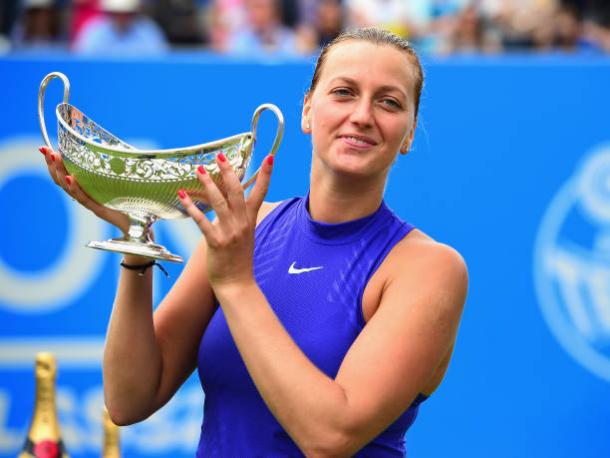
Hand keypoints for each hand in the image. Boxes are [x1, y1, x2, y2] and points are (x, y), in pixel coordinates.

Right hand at [39, 146, 129, 235]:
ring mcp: (89, 203)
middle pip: (61, 181)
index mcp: (85, 188)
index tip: (45, 148)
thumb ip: (112, 164)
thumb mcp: (118, 178)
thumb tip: (109, 144)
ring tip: (55, 158)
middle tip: (46, 151)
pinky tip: (70, 178)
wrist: (139, 220)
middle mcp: (84, 195)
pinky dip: (75, 188)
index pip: (64, 174)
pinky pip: (83, 198)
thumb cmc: (129, 197)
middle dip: (52, 165)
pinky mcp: (98, 209)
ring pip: (69, 188)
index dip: (53, 163)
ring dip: (60, 172)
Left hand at [177, 152, 273, 288]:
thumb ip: (238, 218)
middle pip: (237, 192)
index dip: (265, 175)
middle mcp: (242, 223)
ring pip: (219, 202)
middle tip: (220, 156)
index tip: (270, 158)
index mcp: (250, 220)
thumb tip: (227, 204)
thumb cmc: (239, 260)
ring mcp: (230, 232)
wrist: (237, 284)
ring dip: (208, 184)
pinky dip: (193, 208)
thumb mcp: (245, 235)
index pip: (260, 193)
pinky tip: (183, 196)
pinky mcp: (217, 242)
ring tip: (199, 170)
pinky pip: (203, 221)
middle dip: (229, 172)